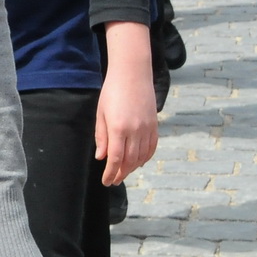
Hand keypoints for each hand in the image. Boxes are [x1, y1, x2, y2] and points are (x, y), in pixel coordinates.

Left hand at [97, 22, 157, 185]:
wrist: (132, 74)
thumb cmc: (112, 91)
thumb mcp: (101, 113)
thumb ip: (102, 136)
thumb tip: (101, 157)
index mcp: (118, 128)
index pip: (115, 159)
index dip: (111, 173)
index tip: (106, 181)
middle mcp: (135, 131)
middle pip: (130, 161)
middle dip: (121, 174)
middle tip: (114, 181)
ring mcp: (147, 129)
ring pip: (141, 157)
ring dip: (133, 168)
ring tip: (124, 173)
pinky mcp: (155, 125)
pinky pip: (152, 147)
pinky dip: (145, 158)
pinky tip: (139, 162)